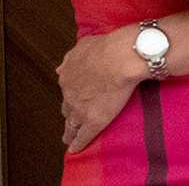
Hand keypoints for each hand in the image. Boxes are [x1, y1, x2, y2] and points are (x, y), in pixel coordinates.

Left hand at [57, 28, 145, 152]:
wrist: (120, 58)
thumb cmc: (107, 47)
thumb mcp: (84, 45)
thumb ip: (72, 57)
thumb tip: (62, 66)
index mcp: (68, 75)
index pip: (67, 89)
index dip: (71, 95)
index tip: (73, 99)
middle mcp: (70, 93)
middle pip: (67, 107)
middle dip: (70, 112)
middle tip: (72, 118)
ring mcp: (80, 108)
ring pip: (71, 124)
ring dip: (70, 130)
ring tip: (69, 137)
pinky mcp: (93, 121)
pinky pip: (83, 136)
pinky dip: (78, 143)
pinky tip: (75, 149)